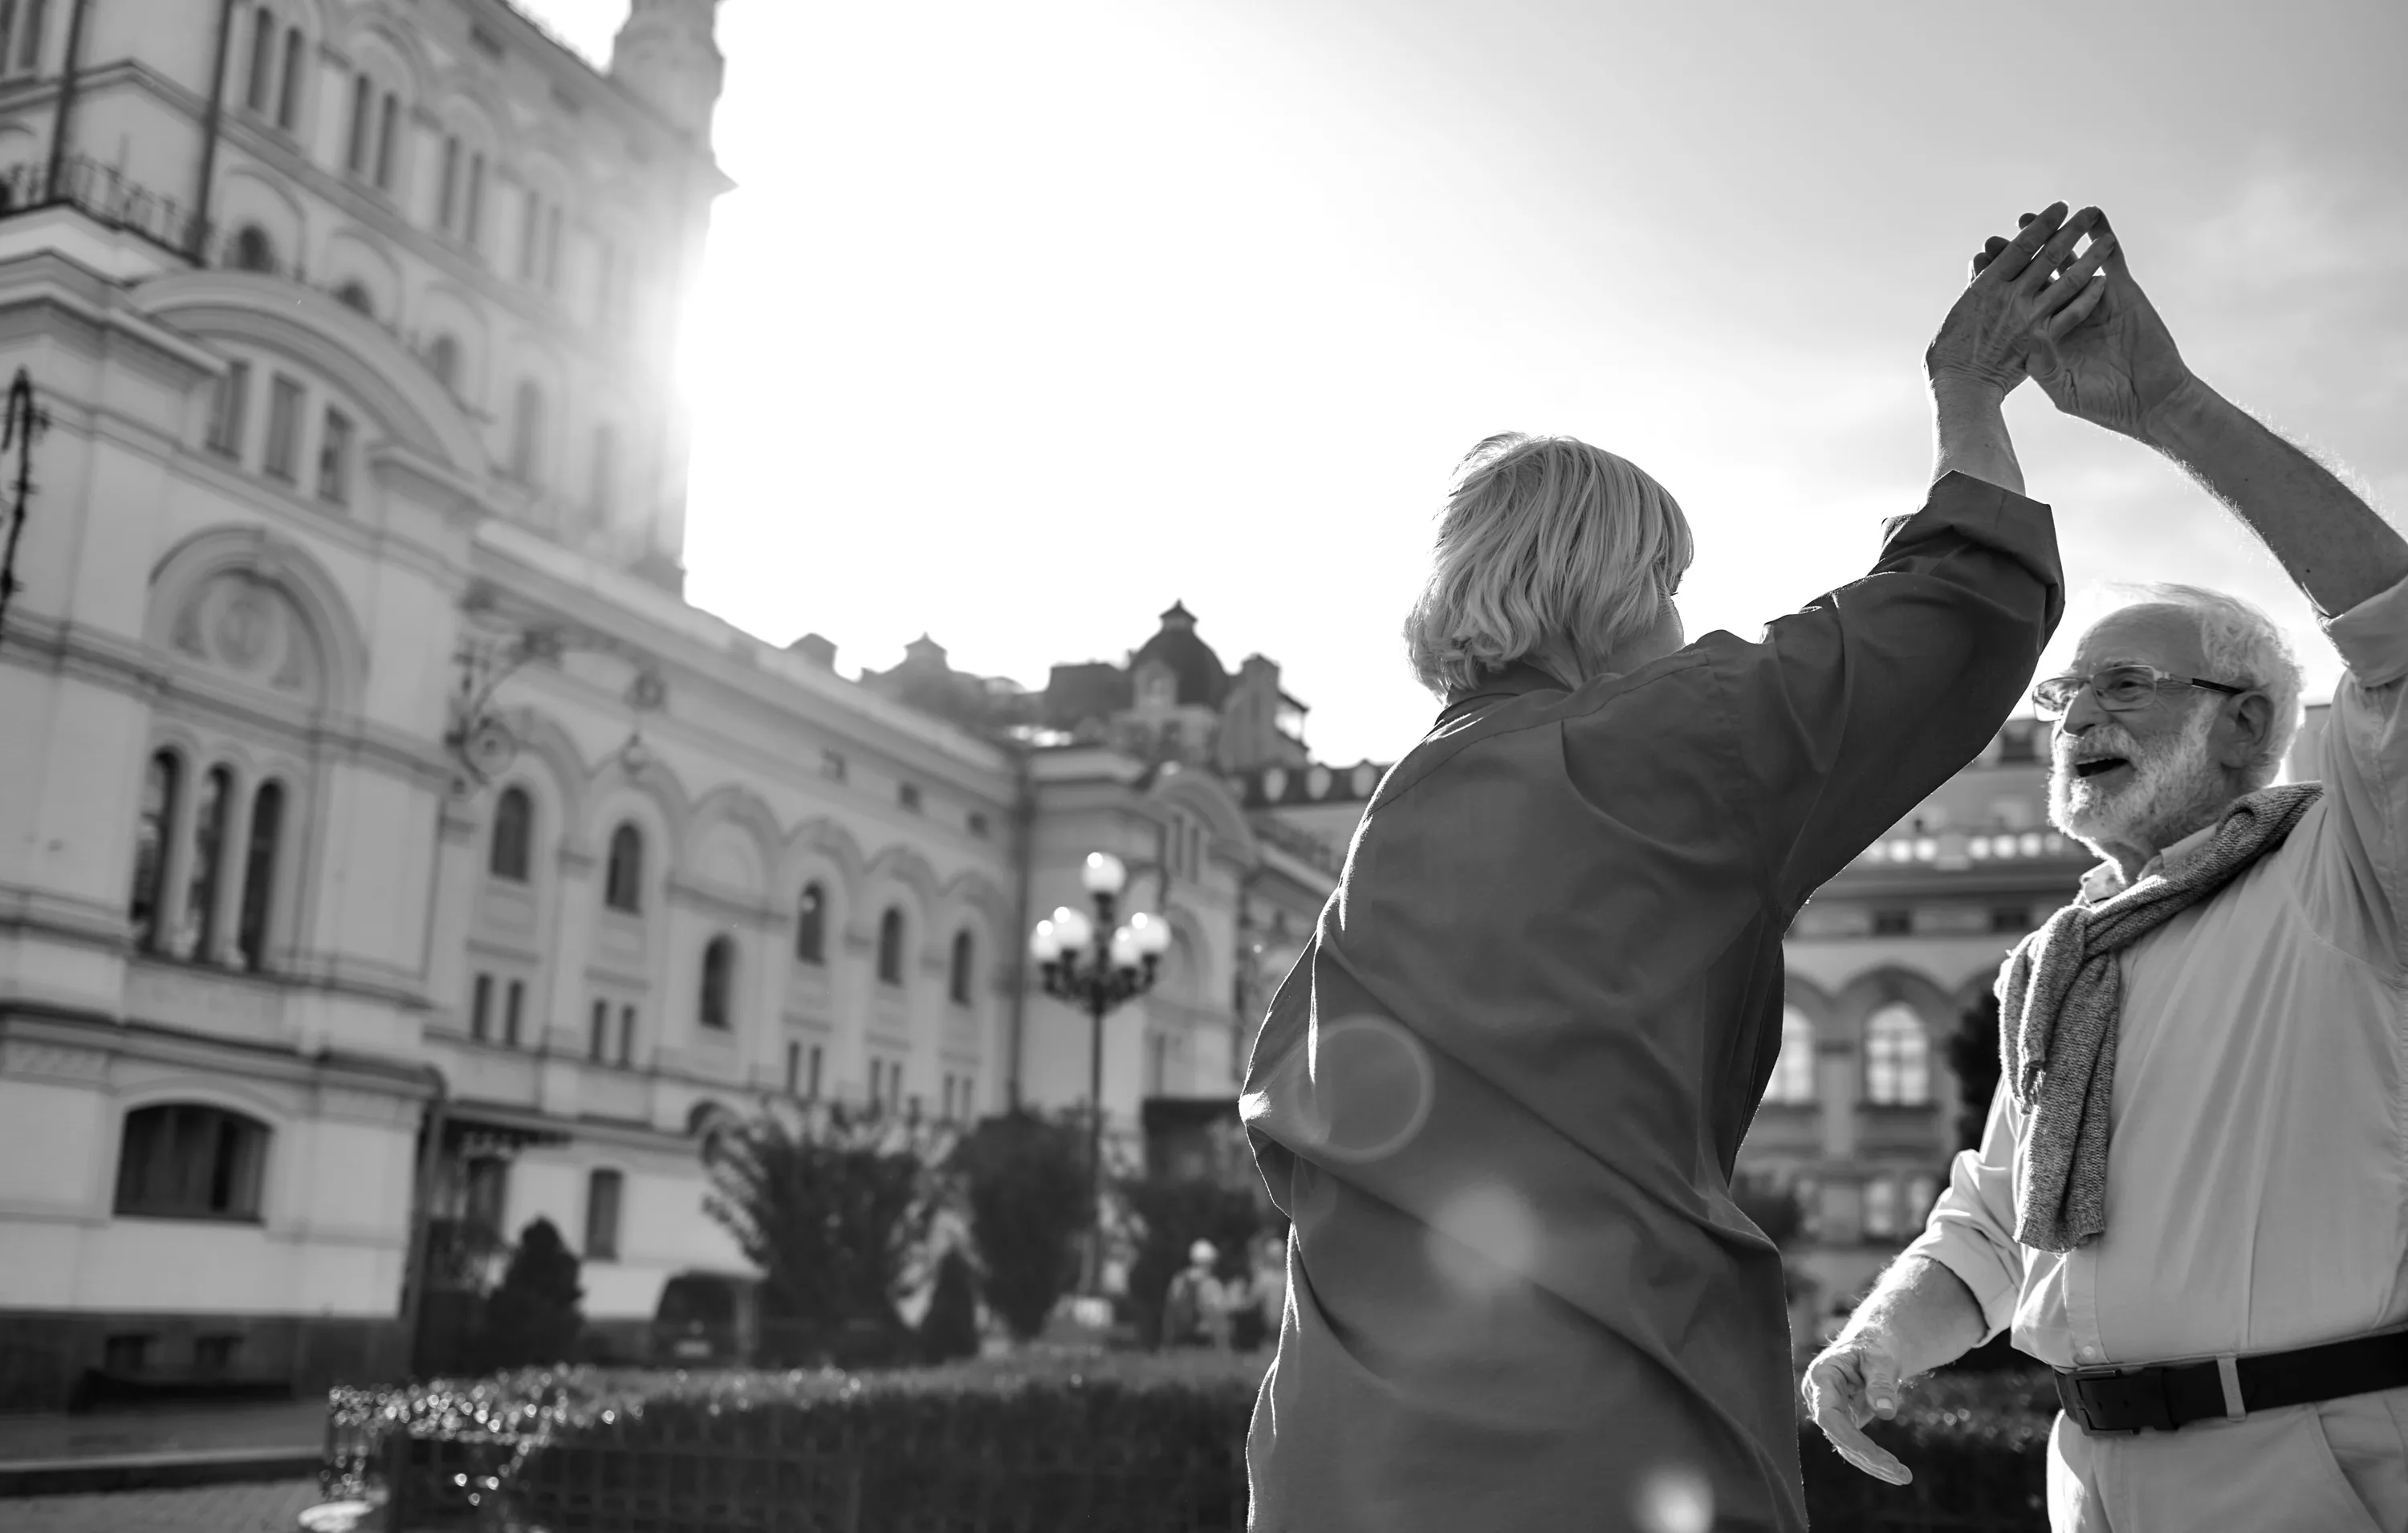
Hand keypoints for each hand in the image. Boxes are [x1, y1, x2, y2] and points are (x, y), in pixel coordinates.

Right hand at [1802, 1332, 1913, 1485]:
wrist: (1873, 1345)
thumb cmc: (1875, 1346)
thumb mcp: (1881, 1359)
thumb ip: (1881, 1383)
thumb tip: (1886, 1413)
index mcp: (1822, 1377)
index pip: (1828, 1416)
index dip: (1850, 1439)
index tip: (1877, 1458)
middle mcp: (1819, 1397)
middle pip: (1838, 1435)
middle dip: (1868, 1457)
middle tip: (1901, 1474)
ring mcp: (1829, 1411)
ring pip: (1845, 1445)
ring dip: (1873, 1464)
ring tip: (1904, 1477)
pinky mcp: (1842, 1421)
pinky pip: (1853, 1445)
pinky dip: (1873, 1459)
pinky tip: (1894, 1470)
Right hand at [1926, 202, 2113, 397]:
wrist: (1959, 387)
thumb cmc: (1949, 353)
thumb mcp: (1961, 311)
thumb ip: (1979, 286)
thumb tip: (1985, 261)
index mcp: (1987, 285)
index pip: (2021, 247)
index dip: (2042, 225)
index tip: (2059, 208)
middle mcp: (2011, 295)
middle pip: (2048, 256)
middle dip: (2071, 231)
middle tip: (2088, 212)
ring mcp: (2028, 317)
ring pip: (2067, 280)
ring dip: (2089, 258)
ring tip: (2106, 240)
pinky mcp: (2041, 339)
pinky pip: (2071, 315)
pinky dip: (2087, 298)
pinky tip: (2102, 282)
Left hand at [1974, 210, 2193, 443]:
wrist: (2149, 403)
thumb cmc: (2105, 404)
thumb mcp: (2064, 389)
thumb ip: (2043, 365)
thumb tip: (2027, 341)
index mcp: (2046, 334)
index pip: (2016, 305)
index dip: (1998, 288)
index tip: (1975, 270)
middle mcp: (2066, 313)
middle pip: (2035, 278)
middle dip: (2014, 259)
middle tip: (1992, 239)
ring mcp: (2094, 299)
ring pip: (2069, 261)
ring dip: (2053, 238)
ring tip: (2030, 217)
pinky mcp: (2123, 292)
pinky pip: (2112, 259)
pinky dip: (2104, 237)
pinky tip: (2094, 215)